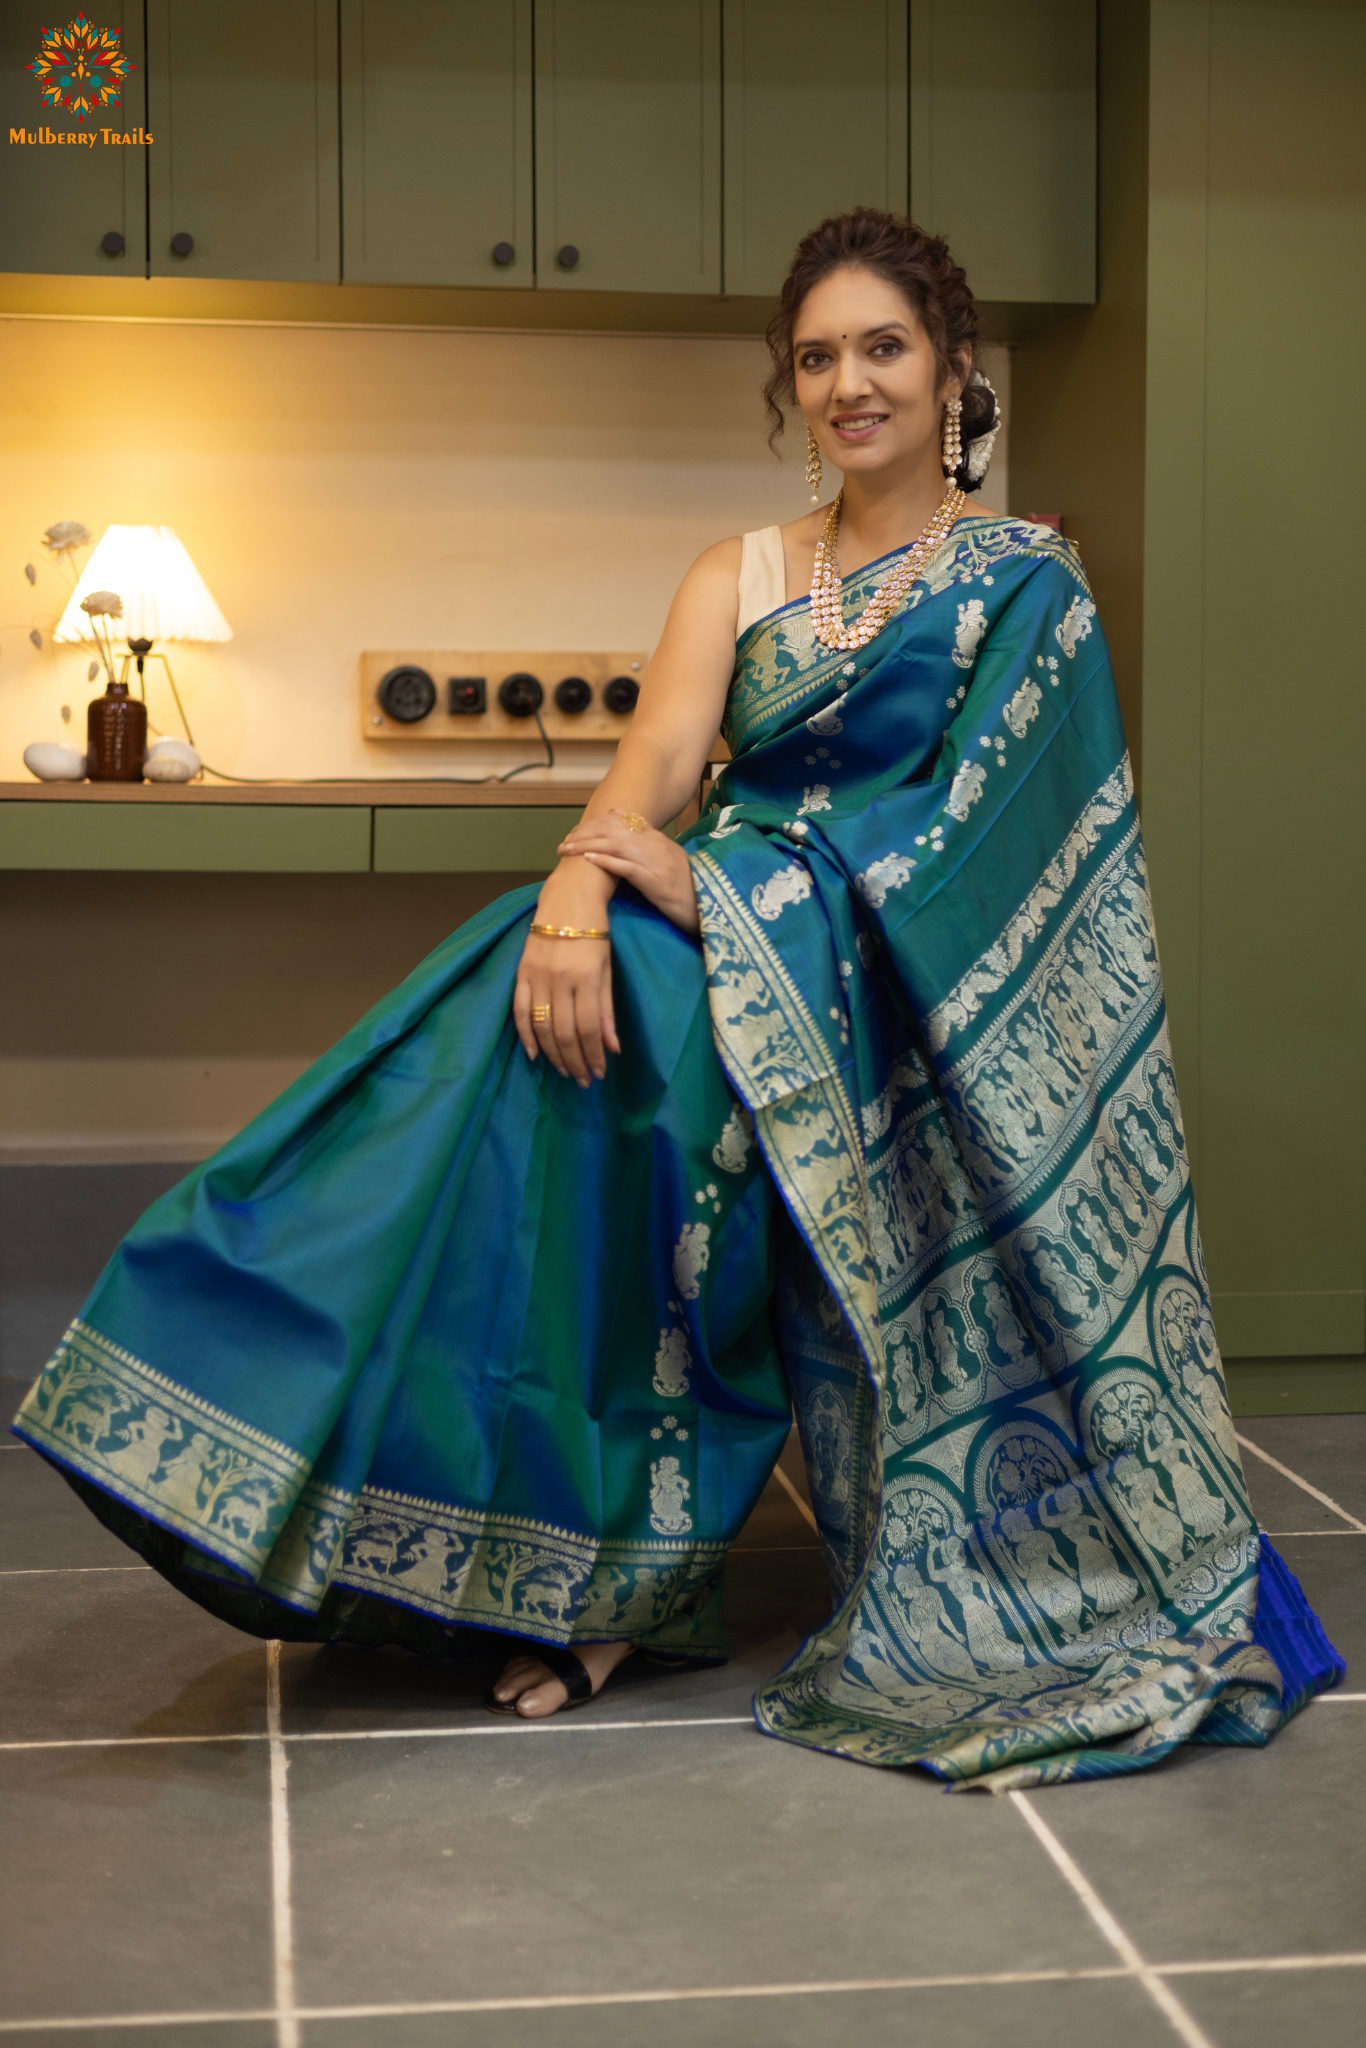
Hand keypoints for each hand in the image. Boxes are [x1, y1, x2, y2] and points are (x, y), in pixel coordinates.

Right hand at [513, 867, 618, 1086]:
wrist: (568, 898)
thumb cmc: (595, 932)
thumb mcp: (608, 967)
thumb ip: (606, 1008)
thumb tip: (611, 1047)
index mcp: (587, 977)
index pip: (589, 1028)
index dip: (593, 1055)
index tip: (598, 1074)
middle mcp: (560, 979)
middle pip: (564, 1032)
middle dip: (574, 1061)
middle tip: (582, 1080)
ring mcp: (538, 975)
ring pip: (542, 1026)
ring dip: (553, 1054)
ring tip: (564, 1071)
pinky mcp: (522, 971)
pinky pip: (520, 1010)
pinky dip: (526, 1035)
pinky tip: (534, 1054)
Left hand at [556, 809, 700, 937]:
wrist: (707, 906)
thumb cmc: (685, 886)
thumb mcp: (666, 858)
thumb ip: (644, 840)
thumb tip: (617, 816)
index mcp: (657, 840)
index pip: (620, 822)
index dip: (594, 825)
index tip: (575, 833)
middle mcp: (656, 846)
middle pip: (613, 831)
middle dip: (584, 834)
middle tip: (564, 843)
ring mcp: (657, 863)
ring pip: (616, 845)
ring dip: (587, 845)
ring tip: (567, 850)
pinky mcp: (656, 882)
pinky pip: (628, 867)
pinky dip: (607, 861)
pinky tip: (589, 859)